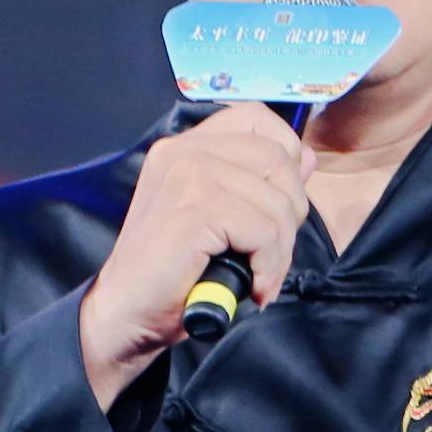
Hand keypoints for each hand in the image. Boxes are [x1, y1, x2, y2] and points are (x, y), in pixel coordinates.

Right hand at [83, 103, 314, 408]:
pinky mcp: (194, 209)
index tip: (281, 200)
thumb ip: (256, 183)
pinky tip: (253, 285)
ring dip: (280, 250)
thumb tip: (306, 158)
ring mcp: (188, 176)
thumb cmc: (170, 273)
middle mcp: (184, 151)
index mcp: (185, 146)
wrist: (125, 313)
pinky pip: (264, 231)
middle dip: (290, 213)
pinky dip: (269, 265)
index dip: (286, 153)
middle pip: (277, 160)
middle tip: (271, 254)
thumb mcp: (218, 217)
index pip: (256, 118)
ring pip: (276, 200)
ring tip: (261, 277)